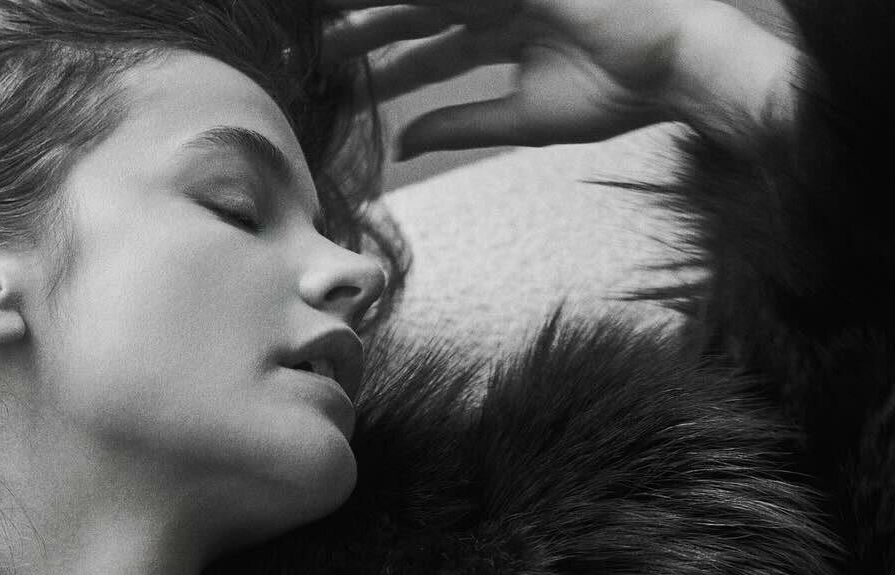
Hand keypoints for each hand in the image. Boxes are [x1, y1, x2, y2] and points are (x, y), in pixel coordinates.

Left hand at [320, 1, 798, 156]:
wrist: (674, 66)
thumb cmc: (614, 95)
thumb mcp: (522, 117)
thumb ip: (460, 124)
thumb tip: (402, 145)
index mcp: (505, 37)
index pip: (430, 48)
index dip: (388, 60)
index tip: (340, 77)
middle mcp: (504, 3)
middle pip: (419, 11)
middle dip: (368, 26)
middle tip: (315, 42)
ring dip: (386, 7)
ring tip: (329, 18)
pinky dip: (419, 3)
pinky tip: (391, 5)